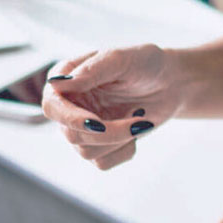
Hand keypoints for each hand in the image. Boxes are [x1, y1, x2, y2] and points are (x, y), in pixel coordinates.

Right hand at [43, 46, 187, 170]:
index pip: (52, 106)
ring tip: (140, 119)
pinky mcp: (100, 145)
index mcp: (66, 80)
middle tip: (139, 122)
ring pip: (87, 152)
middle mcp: (70, 105)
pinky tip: (136, 130)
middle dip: (108, 133)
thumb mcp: (122, 59)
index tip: (97, 122)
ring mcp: (83, 127)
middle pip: (71, 135)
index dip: (71, 118)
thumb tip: (57, 83)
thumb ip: (92, 70)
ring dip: (120, 140)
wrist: (170, 83)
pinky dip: (125, 151)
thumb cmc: (145, 64)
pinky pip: (103, 163)